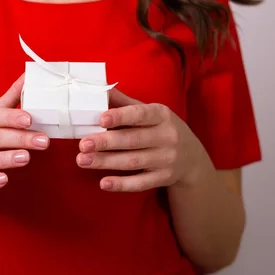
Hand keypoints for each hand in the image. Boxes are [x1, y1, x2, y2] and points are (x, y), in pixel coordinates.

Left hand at [76, 89, 207, 191]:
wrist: (192, 158)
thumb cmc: (161, 129)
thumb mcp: (150, 112)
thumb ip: (125, 103)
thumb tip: (101, 90)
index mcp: (162, 115)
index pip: (140, 115)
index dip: (120, 116)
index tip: (101, 119)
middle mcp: (167, 136)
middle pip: (133, 140)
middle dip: (106, 142)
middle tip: (83, 144)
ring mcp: (167, 159)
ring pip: (133, 161)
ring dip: (106, 162)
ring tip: (82, 161)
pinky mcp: (163, 178)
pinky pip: (141, 183)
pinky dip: (122, 184)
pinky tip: (104, 183)